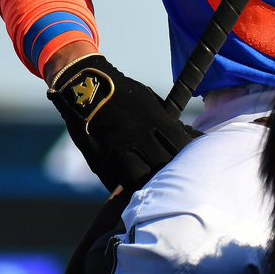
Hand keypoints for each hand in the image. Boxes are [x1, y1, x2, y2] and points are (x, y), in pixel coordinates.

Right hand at [47, 54, 196, 192]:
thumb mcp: (149, 100)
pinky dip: (126, 186)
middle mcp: (138, 136)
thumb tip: (186, 136)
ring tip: (152, 184)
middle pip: (163, 164)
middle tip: (174, 175)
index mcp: (154, 119)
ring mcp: (118, 150)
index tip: (191, 159)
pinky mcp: (100, 161)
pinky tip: (131, 185)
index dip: (188, 155)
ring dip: (148, 181)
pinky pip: (117, 182)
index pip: (181, 144)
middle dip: (171, 170)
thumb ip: (166, 120)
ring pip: (141, 178)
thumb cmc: (122, 93)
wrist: (83, 87)